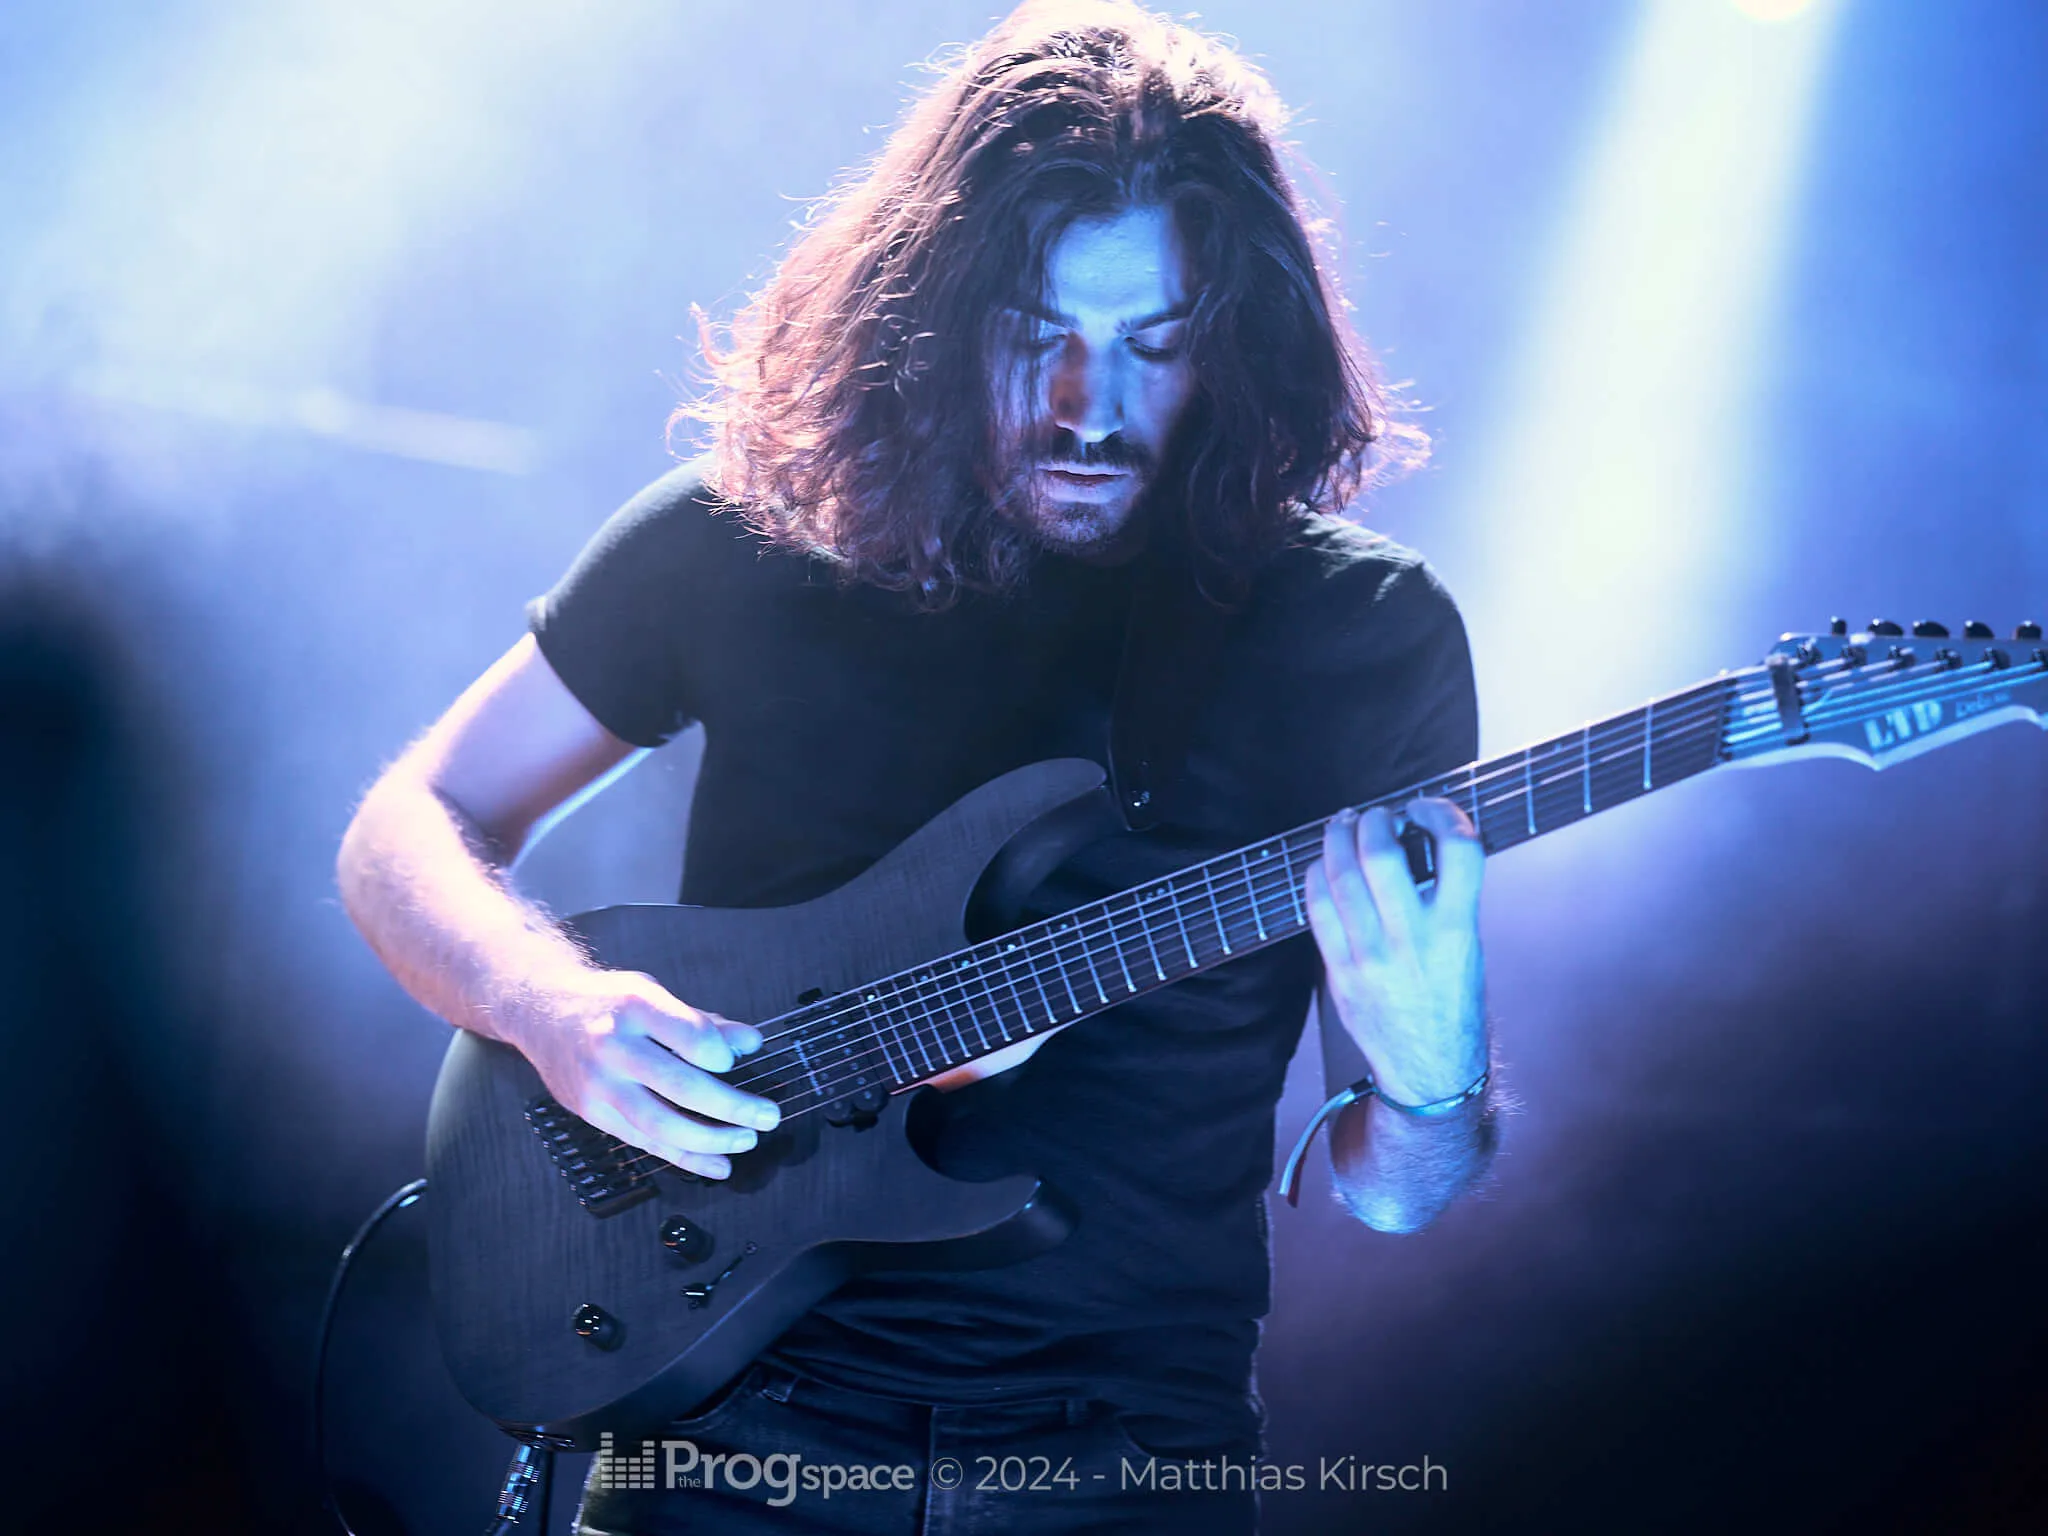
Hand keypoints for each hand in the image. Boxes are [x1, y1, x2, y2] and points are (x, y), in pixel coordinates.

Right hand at [507, 967, 780, 1178]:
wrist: (541, 1013)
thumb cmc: (607, 1003)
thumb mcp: (653, 993)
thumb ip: (703, 1021)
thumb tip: (751, 1043)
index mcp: (635, 1006)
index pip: (688, 1034)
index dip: (721, 1053)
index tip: (741, 1060)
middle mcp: (614, 1046)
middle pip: (680, 1086)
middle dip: (732, 1107)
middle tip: (767, 1116)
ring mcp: (600, 1084)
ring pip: (662, 1124)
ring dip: (712, 1140)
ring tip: (746, 1140)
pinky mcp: (593, 1113)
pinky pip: (645, 1143)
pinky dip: (685, 1158)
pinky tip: (716, 1164)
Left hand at [1305, 799, 1486, 1106]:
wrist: (1431, 1072)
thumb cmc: (1453, 1004)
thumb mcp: (1467, 948)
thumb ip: (1445, 899)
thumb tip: (1413, 841)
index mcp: (1458, 931)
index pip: (1460, 849)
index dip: (1441, 812)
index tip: (1427, 806)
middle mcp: (1413, 941)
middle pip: (1382, 854)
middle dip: (1375, 819)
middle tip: (1377, 814)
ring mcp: (1370, 957)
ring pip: (1340, 876)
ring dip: (1339, 837)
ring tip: (1345, 825)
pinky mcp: (1340, 972)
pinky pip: (1317, 908)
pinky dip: (1316, 875)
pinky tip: (1323, 865)